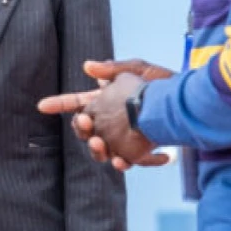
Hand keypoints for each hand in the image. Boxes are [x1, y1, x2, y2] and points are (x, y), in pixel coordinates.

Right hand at [37, 58, 175, 169]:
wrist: (187, 103)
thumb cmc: (162, 83)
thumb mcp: (138, 69)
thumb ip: (113, 69)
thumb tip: (87, 67)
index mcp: (105, 101)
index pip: (76, 102)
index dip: (59, 104)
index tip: (42, 106)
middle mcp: (109, 122)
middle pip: (84, 131)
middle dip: (81, 129)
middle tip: (86, 124)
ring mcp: (122, 138)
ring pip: (100, 150)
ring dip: (97, 150)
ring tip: (102, 146)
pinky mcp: (137, 152)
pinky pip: (125, 161)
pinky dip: (123, 163)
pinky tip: (125, 161)